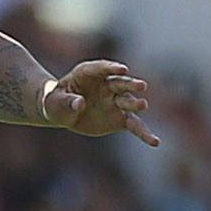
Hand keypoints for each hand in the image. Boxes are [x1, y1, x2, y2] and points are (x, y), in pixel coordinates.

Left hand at [41, 59, 160, 144]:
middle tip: (141, 86)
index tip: (123, 69)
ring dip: (136, 104)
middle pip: (120, 83)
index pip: (102, 68)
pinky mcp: (119, 118)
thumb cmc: (55, 102)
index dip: (113, 68)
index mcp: (88, 73)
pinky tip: (155, 142)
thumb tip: (79, 104)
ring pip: (129, 102)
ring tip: (143, 105)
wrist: (62, 111)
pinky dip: (144, 133)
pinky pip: (134, 126)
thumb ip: (66, 102)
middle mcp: (106, 85)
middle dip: (130, 84)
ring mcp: (115, 101)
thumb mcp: (55, 102)